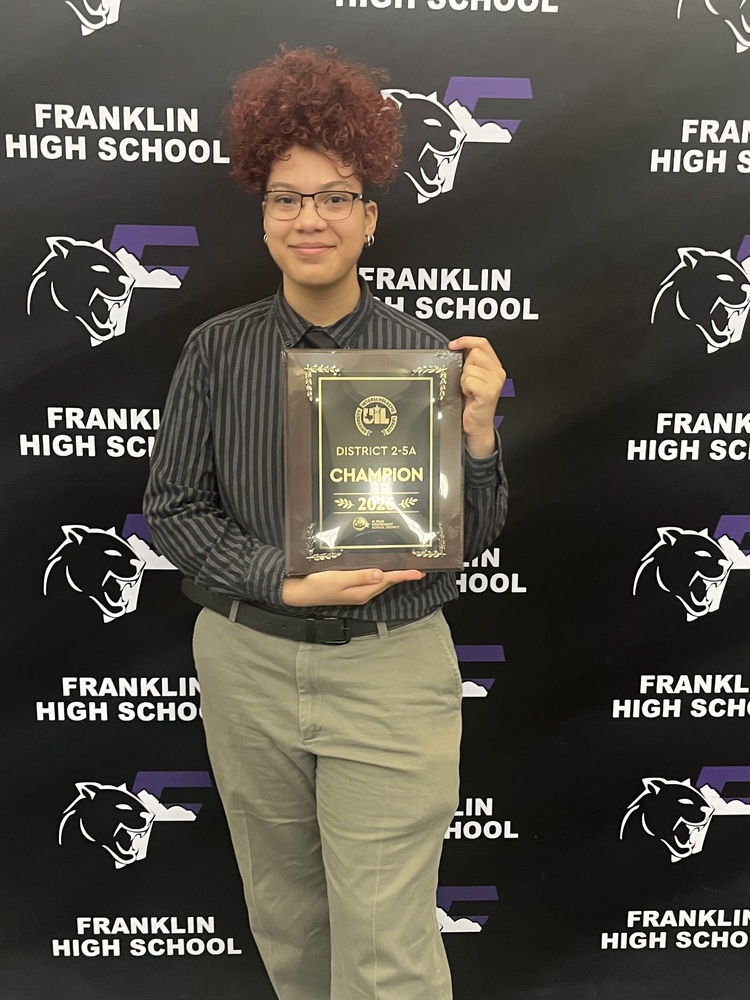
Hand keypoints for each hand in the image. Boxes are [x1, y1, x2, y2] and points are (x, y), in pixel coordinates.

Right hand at [281, 568, 425, 606]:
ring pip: (380, 581)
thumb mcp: (338, 579)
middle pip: (387, 581)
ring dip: (392, 574)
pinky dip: (379, 573)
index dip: (405, 575)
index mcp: (363, 591)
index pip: (389, 580)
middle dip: (402, 574)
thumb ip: (360, 576)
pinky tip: (380, 567)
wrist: (299, 592)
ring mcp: (357, 591)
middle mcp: (363, 593)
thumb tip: (381, 574)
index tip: (419, 571)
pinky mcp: (351, 588)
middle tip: (416, 565)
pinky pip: (371, 580)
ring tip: (404, 565)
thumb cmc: (316, 584)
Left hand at [448, 336, 505, 457]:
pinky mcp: (490, 391)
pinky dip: (465, 388)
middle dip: (465, 368)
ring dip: (463, 381)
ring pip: (469, 369)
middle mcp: (498, 372)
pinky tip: (470, 396)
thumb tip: (457, 347)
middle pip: (474, 354)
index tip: (453, 345)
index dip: (466, 340)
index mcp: (494, 366)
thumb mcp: (471, 378)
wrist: (476, 425)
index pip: (482, 343)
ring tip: (469, 391)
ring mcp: (495, 381)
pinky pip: (469, 380)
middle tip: (467, 383)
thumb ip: (469, 362)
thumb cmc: (472, 403)